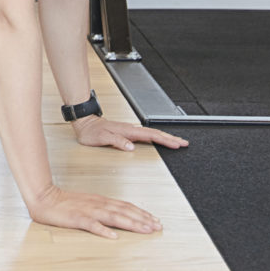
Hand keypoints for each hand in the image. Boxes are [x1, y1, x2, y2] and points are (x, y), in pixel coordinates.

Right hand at [28, 185, 162, 238]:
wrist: (44, 197)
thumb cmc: (65, 203)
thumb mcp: (88, 203)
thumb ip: (103, 209)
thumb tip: (119, 218)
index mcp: (101, 201)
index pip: (126, 206)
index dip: (142, 213)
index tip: (155, 220)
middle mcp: (98, 204)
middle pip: (125, 211)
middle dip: (143, 219)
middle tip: (157, 226)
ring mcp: (88, 211)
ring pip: (114, 217)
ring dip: (131, 223)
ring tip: (144, 230)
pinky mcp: (76, 218)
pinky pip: (92, 225)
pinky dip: (103, 230)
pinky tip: (113, 236)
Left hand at [72, 115, 188, 151]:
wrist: (85, 124)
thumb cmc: (92, 132)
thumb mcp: (103, 138)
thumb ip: (117, 142)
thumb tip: (131, 147)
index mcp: (128, 131)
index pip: (151, 136)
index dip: (165, 140)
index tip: (177, 144)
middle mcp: (131, 130)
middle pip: (156, 133)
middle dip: (171, 138)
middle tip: (184, 143)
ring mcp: (130, 131)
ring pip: (152, 134)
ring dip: (165, 137)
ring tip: (177, 142)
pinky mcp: (128, 133)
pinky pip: (146, 136)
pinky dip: (156, 138)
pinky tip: (159, 140)